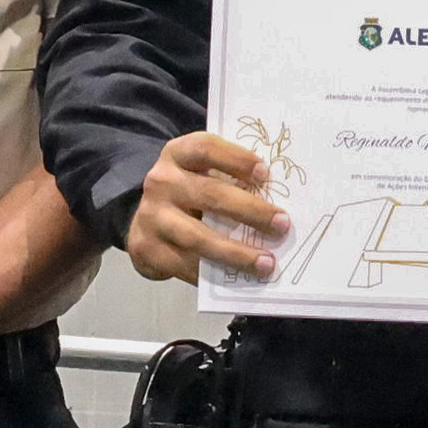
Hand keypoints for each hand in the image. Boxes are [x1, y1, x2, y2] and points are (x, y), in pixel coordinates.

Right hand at [124, 131, 288, 284]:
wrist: (144, 223)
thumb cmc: (188, 194)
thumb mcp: (200, 174)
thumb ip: (229, 177)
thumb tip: (277, 198)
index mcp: (178, 154)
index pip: (205, 148)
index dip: (236, 159)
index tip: (264, 173)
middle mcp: (161, 181)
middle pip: (210, 194)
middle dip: (251, 211)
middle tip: (282, 224)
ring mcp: (152, 216)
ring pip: (198, 237)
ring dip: (237, 252)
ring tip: (266, 262)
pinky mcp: (148, 249)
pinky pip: (187, 265)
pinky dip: (216, 273)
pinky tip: (239, 278)